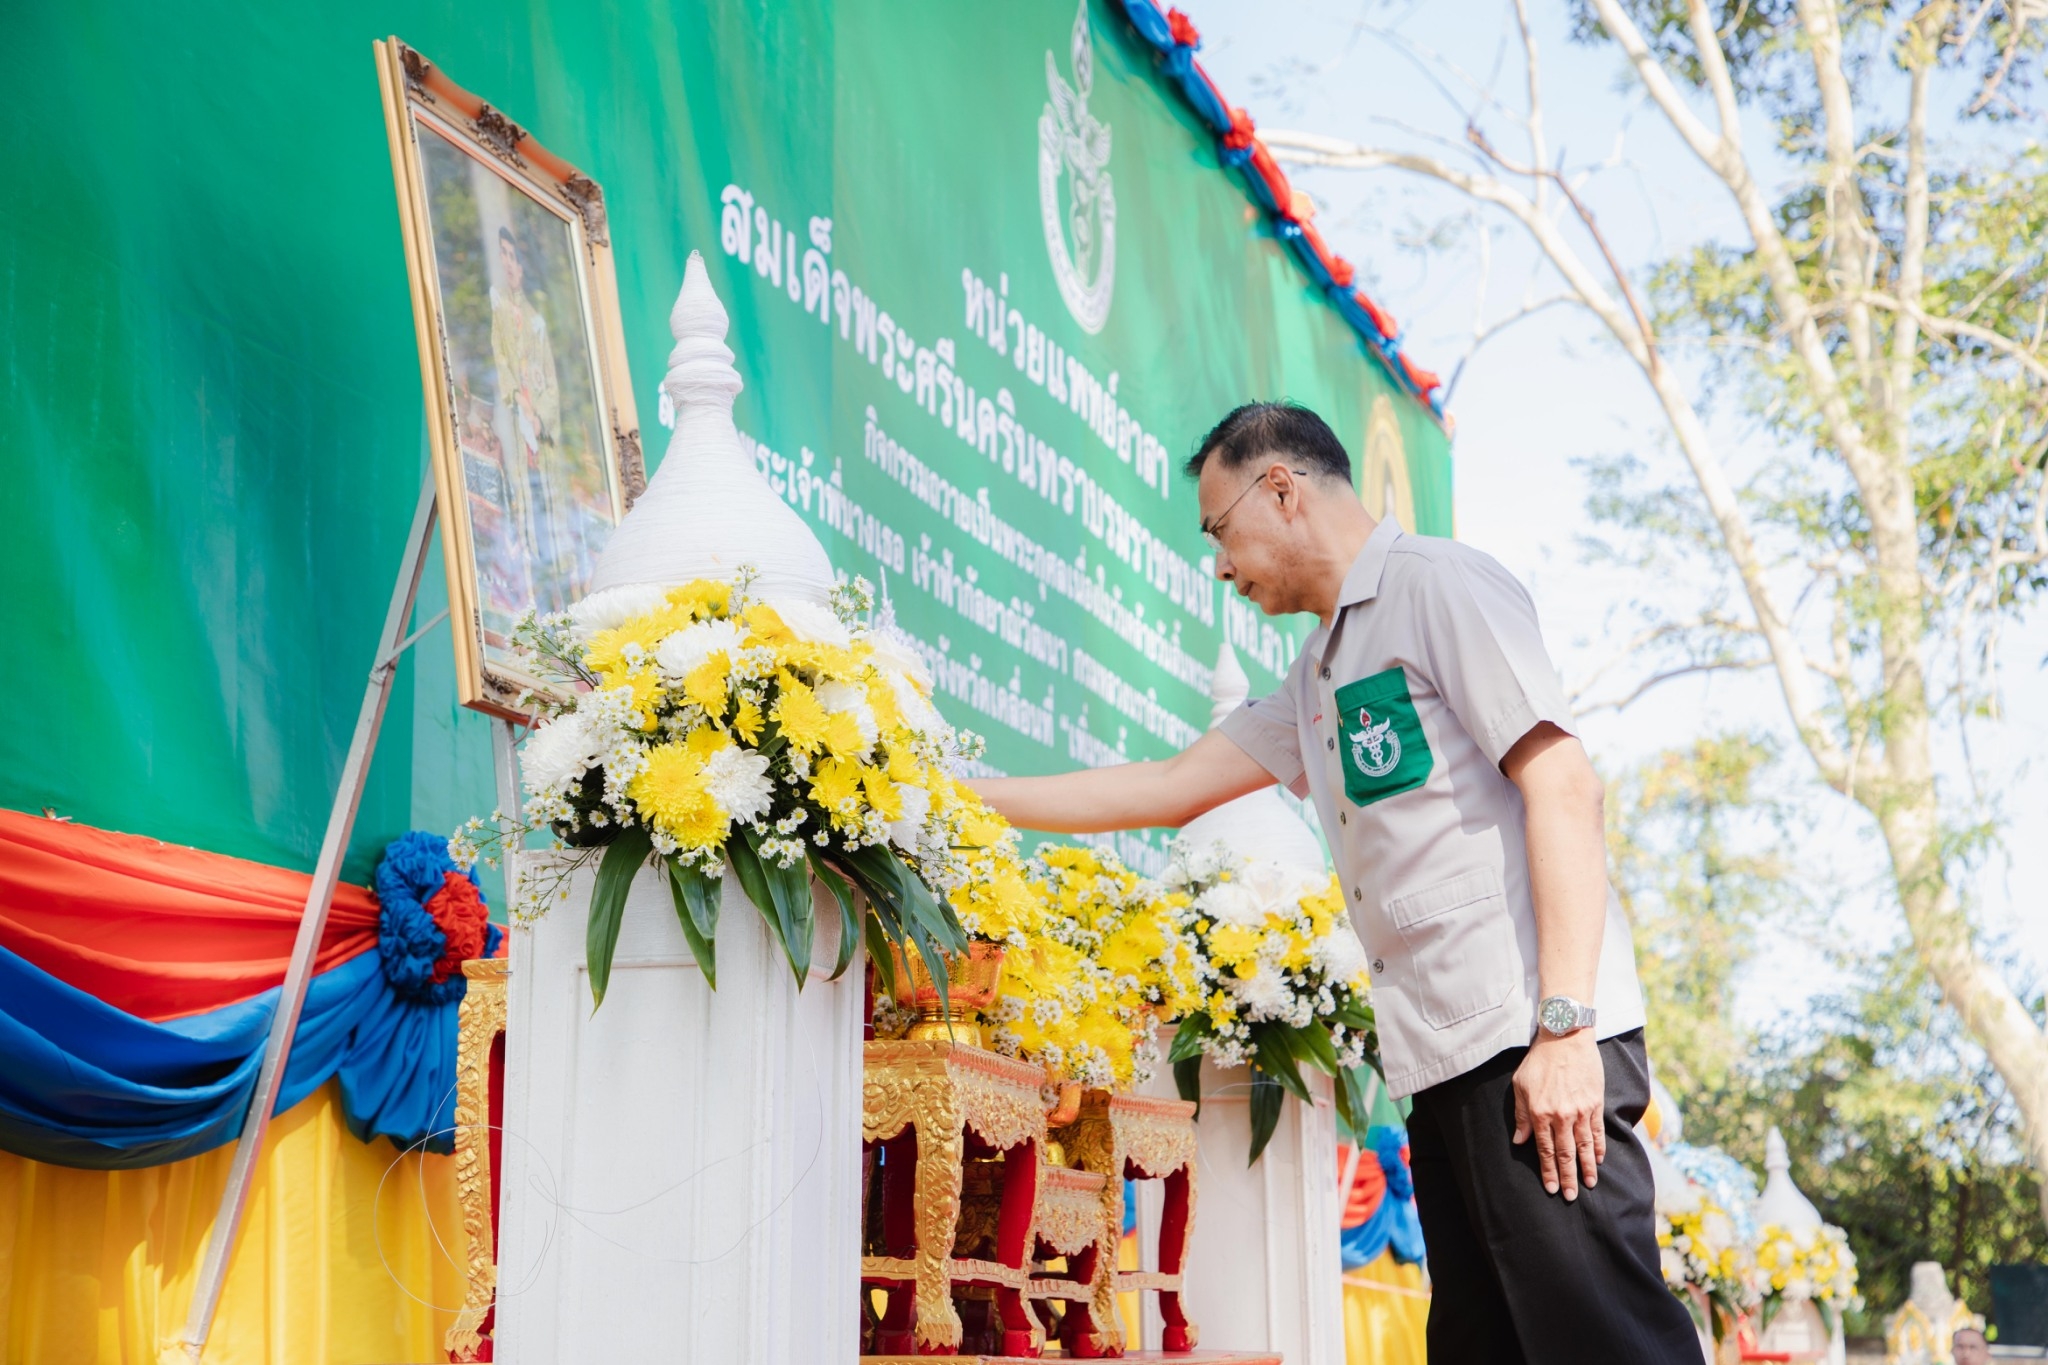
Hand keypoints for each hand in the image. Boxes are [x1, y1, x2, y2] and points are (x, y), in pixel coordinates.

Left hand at [1512, 1030, 1605, 1199]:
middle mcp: (1561, 1116)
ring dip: (1586, 1168)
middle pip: (1566, 1154)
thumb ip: (1521, 1115)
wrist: (1565, 1038)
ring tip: (1589, 1185)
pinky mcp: (1595, 1104)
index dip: (1548, 1171)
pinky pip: (1597, 1131)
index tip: (1550, 1188)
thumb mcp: (1521, 1086)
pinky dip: (1598, 1148)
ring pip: (1584, 1147)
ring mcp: (1581, 1111)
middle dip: (1568, 1178)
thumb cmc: (1539, 1061)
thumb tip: (1520, 1141)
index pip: (1545, 1150)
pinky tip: (1598, 1160)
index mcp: (1540, 1113)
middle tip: (1570, 1196)